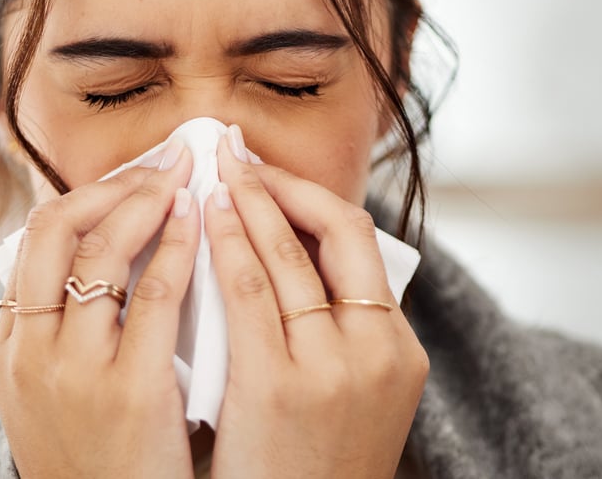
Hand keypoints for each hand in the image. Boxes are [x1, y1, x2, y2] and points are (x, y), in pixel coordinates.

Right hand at [0, 139, 200, 478]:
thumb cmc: (102, 466)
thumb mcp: (58, 401)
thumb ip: (69, 337)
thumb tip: (106, 262)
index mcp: (10, 353)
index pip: (32, 245)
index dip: (83, 197)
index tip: (126, 176)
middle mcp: (30, 354)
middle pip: (55, 230)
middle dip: (111, 184)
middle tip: (160, 163)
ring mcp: (75, 372)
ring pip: (101, 251)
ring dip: (146, 199)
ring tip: (183, 177)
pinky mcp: (130, 392)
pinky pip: (155, 295)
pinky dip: (177, 245)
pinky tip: (200, 221)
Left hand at [205, 125, 427, 478]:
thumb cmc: (310, 468)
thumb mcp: (349, 398)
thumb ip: (336, 334)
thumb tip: (291, 258)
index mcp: (399, 350)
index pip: (363, 242)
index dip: (312, 197)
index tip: (270, 174)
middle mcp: (377, 351)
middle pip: (337, 232)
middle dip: (281, 185)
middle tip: (237, 155)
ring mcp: (332, 368)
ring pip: (288, 255)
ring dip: (248, 202)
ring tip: (215, 174)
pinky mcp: (279, 385)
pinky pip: (248, 293)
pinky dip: (226, 245)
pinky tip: (202, 220)